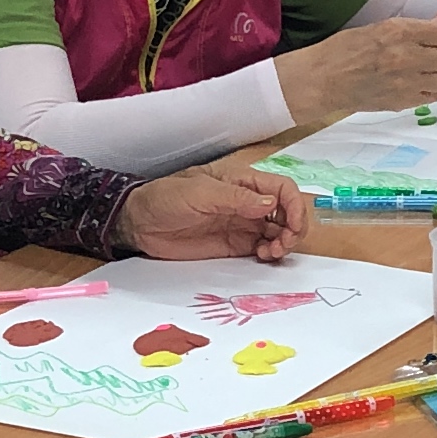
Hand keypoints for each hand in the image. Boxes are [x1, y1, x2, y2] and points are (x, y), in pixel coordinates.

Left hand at [124, 165, 309, 263]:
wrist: (140, 224)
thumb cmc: (165, 198)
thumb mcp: (200, 193)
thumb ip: (236, 198)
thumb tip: (271, 203)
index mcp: (243, 181)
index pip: (283, 189)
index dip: (296, 205)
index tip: (293, 226)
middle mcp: (248, 202)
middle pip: (287, 211)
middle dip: (294, 228)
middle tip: (282, 245)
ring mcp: (243, 223)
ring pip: (280, 231)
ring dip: (284, 242)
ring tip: (271, 253)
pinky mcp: (235, 243)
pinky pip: (264, 247)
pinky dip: (272, 253)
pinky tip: (264, 256)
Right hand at [274, 17, 436, 120]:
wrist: (323, 79)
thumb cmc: (345, 50)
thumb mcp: (381, 27)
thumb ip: (417, 25)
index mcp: (400, 31)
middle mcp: (407, 56)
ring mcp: (407, 82)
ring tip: (430, 71)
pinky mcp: (403, 102)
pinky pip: (434, 97)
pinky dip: (431, 90)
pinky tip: (417, 84)